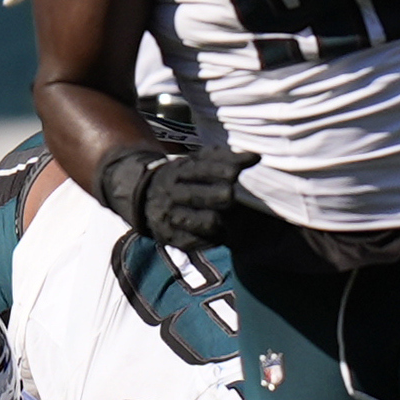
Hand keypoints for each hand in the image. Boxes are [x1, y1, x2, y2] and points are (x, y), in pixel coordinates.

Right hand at [97, 143, 256, 248]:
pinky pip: (200, 242)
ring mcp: (171, 217)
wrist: (144, 197)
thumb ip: (224, 158)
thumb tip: (255, 157)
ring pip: (207, 222)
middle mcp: (173, 193)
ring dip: (222, 222)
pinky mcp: (172, 238)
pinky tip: (218, 233)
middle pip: (206, 196)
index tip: (238, 172)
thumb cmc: (183, 178)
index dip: (224, 170)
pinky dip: (213, 239)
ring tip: (226, 219)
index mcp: (180, 171)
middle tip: (232, 197)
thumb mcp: (195, 162)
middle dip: (224, 196)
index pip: (204, 169)